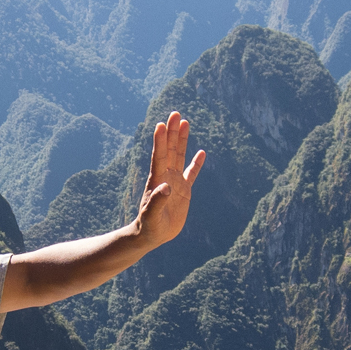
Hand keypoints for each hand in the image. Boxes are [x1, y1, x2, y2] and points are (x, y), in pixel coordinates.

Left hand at [135, 111, 204, 247]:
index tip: (161, 124)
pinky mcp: (184, 191)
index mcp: (157, 180)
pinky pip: (192, 173)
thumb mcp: (151, 216)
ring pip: (179, 156)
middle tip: (175, 114)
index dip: (160, 141)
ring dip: (181, 140)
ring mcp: (175, 182)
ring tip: (185, 122)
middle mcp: (166, 176)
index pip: (159, 156)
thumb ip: (157, 201)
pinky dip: (196, 163)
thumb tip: (166, 187)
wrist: (152, 236)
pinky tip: (201, 152)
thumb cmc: (148, 227)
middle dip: (172, 132)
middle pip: (169, 150)